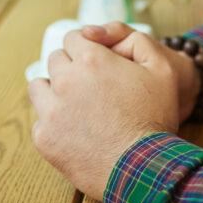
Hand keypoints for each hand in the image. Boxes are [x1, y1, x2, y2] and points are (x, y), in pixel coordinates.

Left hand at [28, 27, 184, 198]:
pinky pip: (39, 119)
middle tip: (90, 84)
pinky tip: (72, 127)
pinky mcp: (44, 137)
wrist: (142, 168)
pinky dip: (52, 121)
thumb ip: (136, 41)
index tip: (95, 62)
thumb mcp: (163, 68)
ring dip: (54, 89)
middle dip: (71, 67)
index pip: (72, 38)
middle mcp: (65, 80)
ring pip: (39, 86)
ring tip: (75, 103)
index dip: (85, 47)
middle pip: (55, 59)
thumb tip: (101, 34)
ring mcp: (51, 110)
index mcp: (91, 59)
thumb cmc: (154, 118)